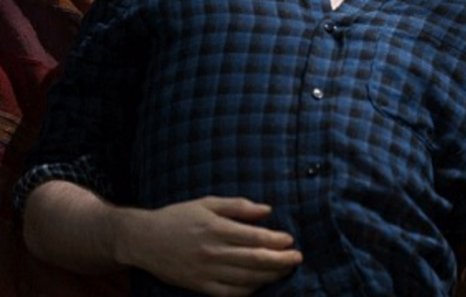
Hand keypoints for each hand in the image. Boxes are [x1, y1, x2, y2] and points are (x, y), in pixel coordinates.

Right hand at [116, 197, 302, 296]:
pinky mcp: (199, 286)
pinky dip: (248, 291)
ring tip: (284, 271)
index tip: (290, 240)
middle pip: (255, 260)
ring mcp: (205, 272)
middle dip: (280, 261)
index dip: (276, 241)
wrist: (143, 240)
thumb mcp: (207, 203)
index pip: (255, 238)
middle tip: (297, 258)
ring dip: (269, 276)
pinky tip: (260, 285)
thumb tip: (267, 210)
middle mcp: (212, 252)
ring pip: (246, 279)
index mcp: (216, 229)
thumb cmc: (178, 217)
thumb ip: (238, 206)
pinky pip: (229, 293)